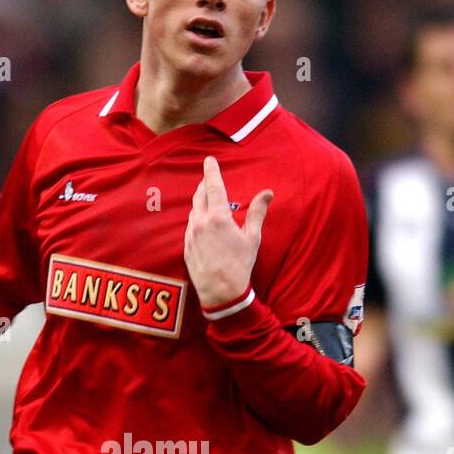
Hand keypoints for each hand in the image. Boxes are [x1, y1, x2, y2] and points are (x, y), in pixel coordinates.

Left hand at [184, 155, 272, 307]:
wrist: (221, 293)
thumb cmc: (240, 266)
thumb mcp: (252, 238)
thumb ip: (257, 212)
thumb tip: (267, 193)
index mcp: (218, 217)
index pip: (213, 186)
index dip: (211, 171)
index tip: (209, 160)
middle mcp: (201, 223)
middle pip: (199, 195)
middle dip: (204, 185)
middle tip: (209, 180)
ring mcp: (190, 235)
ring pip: (193, 211)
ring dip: (200, 203)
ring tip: (209, 203)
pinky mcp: (186, 247)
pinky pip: (190, 227)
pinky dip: (197, 220)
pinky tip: (203, 225)